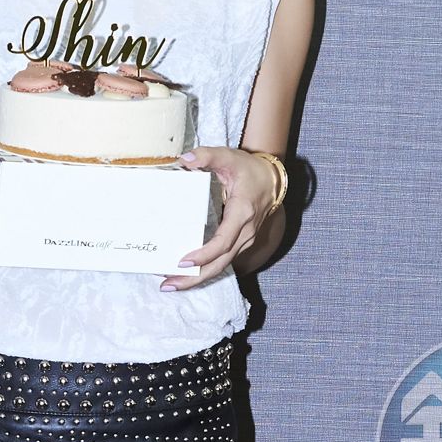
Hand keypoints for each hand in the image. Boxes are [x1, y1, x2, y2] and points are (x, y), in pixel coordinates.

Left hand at [163, 147, 278, 290]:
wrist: (272, 178)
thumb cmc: (249, 168)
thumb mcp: (228, 156)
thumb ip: (206, 156)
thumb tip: (184, 160)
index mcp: (242, 213)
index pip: (223, 241)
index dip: (204, 254)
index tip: (184, 261)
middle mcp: (245, 232)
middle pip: (221, 263)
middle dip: (195, 278)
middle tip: (168, 285)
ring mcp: (244, 239)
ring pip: (222, 265)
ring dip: (198, 278)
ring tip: (172, 284)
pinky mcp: (240, 241)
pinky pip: (223, 260)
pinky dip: (205, 269)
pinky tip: (186, 273)